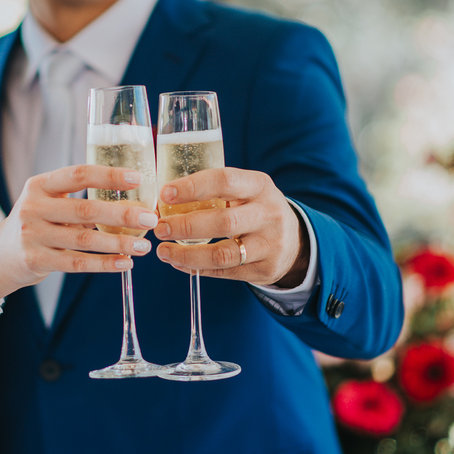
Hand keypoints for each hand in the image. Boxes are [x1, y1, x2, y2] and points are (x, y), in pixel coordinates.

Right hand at [0, 165, 158, 300]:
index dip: (109, 176)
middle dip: (122, 214)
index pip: (78, 174)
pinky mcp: (35, 261)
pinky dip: (104, 264)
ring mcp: (33, 235)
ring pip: (84, 240)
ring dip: (118, 243)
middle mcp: (33, 208)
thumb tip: (130, 199)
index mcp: (39, 185)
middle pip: (85, 210)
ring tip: (143, 246)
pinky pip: (77, 263)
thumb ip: (77, 198)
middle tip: (149, 218)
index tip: (138, 179)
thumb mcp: (46, 202)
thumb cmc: (35, 224)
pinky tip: (125, 263)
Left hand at [154, 167, 308, 287]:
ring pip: (223, 254)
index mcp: (259, 185)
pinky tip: (178, 263)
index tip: (165, 194)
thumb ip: (214, 190)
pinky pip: (225, 272)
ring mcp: (269, 244)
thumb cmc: (254, 209)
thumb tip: (164, 197)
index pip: (224, 181)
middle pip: (223, 222)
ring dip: (187, 254)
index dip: (193, 187)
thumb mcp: (245, 191)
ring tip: (164, 251)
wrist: (294, 240)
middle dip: (185, 226)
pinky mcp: (265, 269)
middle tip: (159, 227)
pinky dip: (197, 268)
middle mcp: (268, 214)